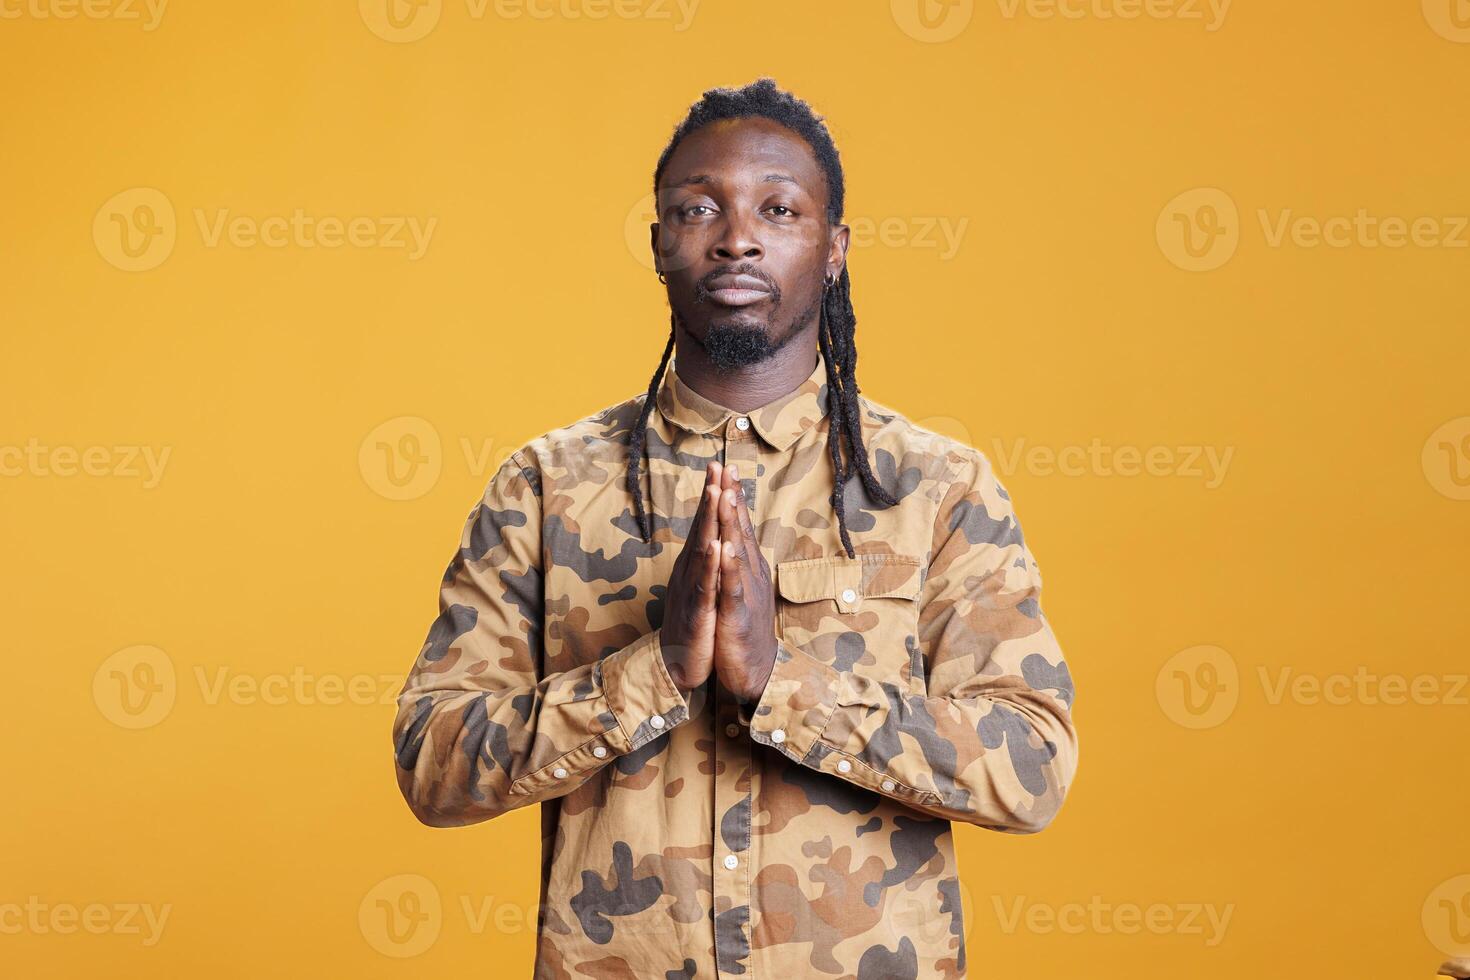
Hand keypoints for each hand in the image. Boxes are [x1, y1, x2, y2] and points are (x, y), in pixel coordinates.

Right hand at [658, 461, 723, 691]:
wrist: (678, 665)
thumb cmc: (693, 625)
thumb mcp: (702, 587)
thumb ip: (705, 562)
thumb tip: (710, 537)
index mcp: (695, 565)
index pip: (706, 523)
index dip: (713, 495)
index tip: (721, 467)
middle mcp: (690, 570)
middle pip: (701, 527)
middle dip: (710, 496)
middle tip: (716, 466)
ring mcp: (692, 589)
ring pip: (701, 549)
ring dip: (708, 521)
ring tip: (715, 493)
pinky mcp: (697, 610)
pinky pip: (705, 584)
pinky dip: (710, 564)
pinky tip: (715, 545)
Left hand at [712, 463, 777, 702]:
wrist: (754, 671)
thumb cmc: (744, 629)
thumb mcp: (740, 589)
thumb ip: (737, 563)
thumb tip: (732, 537)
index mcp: (748, 567)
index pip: (740, 526)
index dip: (733, 496)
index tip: (726, 468)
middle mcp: (751, 574)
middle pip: (741, 530)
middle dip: (732, 498)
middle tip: (726, 467)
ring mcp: (746, 593)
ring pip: (738, 552)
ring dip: (733, 523)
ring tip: (727, 495)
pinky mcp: (738, 615)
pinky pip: (733, 587)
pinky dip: (729, 567)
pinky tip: (724, 547)